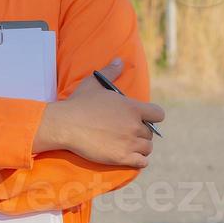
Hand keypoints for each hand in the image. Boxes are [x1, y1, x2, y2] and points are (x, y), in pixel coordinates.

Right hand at [33, 58, 164, 167]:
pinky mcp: (122, 157)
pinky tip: (130, 156)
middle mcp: (134, 125)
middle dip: (140, 132)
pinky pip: (142, 162)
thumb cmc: (79, 103)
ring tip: (128, 145)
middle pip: (150, 133)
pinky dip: (138, 160)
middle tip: (127, 132)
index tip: (143, 119)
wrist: (66, 124)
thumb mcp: (94, 83)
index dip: (152, 117)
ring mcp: (129, 143)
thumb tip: (120, 60)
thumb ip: (111, 71)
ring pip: (147, 148)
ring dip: (140, 147)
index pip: (158, 114)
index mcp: (132, 108)